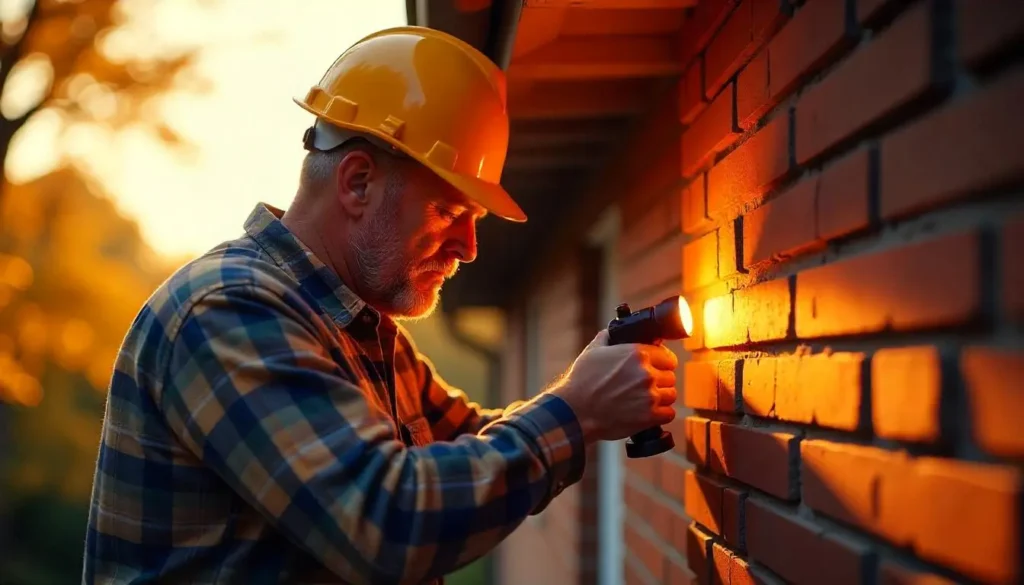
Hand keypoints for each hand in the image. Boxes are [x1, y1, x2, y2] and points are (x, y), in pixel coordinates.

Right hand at [551, 329, 677, 442]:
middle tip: (646, 385)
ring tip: (646, 399)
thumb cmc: (581, 382)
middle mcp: (647, 373)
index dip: (662, 362)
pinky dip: (661, 413)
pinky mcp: (649, 417)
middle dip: (660, 380)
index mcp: (637, 354)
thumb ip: (608, 338)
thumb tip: (613, 331)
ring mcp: (650, 396)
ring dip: (661, 397)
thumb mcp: (593, 351)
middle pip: (670, 376)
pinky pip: (669, 413)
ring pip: (671, 394)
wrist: (575, 411)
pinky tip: (648, 412)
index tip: (657, 367)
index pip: (668, 356)